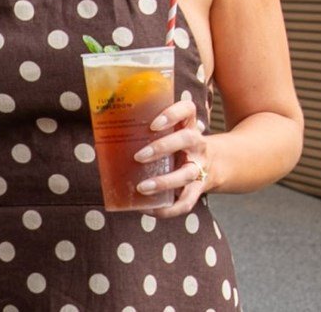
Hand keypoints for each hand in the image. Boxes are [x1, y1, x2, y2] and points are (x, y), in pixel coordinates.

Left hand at [136, 98, 209, 219]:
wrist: (214, 164)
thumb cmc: (178, 145)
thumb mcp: (172, 132)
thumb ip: (148, 130)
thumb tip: (106, 131)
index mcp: (188, 125)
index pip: (187, 110)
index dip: (172, 114)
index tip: (153, 124)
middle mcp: (197, 144)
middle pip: (187, 139)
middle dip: (163, 147)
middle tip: (139, 156)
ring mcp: (200, 167)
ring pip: (187, 174)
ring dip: (164, 181)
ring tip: (142, 187)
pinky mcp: (198, 188)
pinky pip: (186, 201)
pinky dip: (168, 209)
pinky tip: (149, 209)